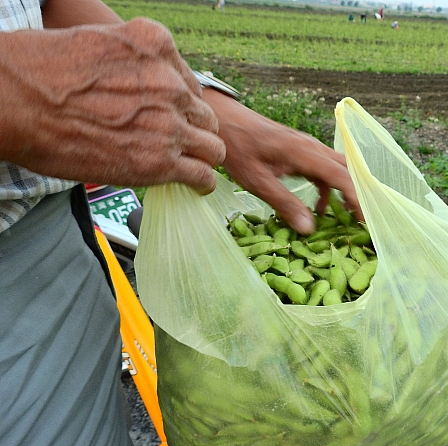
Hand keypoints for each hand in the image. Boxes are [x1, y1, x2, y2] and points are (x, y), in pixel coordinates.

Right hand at [0, 18, 224, 192]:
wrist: (11, 102)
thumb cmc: (37, 72)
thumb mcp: (95, 41)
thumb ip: (131, 63)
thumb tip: (141, 84)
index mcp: (154, 44)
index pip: (189, 80)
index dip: (180, 103)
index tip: (171, 114)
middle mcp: (170, 82)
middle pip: (203, 115)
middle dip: (192, 129)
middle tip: (177, 142)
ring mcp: (169, 122)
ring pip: (211, 147)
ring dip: (201, 156)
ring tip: (190, 166)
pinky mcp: (161, 161)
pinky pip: (202, 176)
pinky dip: (201, 183)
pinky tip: (195, 186)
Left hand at [204, 89, 362, 234]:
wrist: (223, 120)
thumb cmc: (238, 148)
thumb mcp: (258, 182)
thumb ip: (285, 204)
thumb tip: (309, 229)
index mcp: (305, 153)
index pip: (341, 177)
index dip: (356, 198)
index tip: (365, 220)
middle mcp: (312, 147)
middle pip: (347, 169)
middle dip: (358, 194)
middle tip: (362, 220)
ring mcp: (308, 146)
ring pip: (338, 168)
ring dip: (344, 191)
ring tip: (345, 217)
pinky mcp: (301, 149)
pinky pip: (324, 169)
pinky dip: (328, 188)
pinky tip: (319, 207)